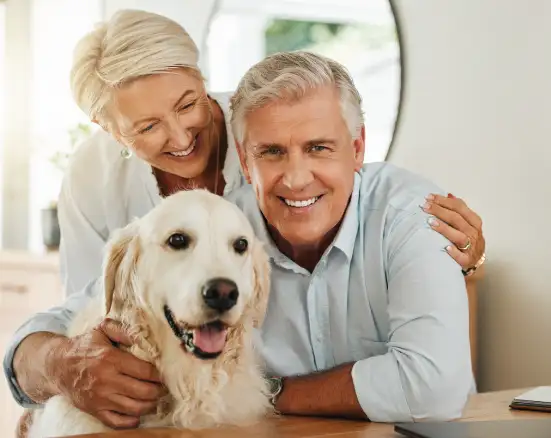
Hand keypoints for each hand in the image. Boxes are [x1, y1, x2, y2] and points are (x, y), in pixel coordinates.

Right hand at [48, 319, 165, 428]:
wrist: (56, 366)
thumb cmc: (84, 346)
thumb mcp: (102, 330)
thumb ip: (124, 330)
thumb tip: (143, 336)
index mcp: (111, 359)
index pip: (145, 371)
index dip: (160, 373)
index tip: (166, 372)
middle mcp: (106, 380)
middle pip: (143, 391)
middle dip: (159, 390)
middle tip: (164, 387)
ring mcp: (100, 398)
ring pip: (134, 408)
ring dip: (150, 405)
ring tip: (156, 398)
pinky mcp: (94, 410)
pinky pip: (117, 422)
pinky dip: (132, 421)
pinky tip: (139, 414)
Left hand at [422, 193, 484, 270]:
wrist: (475, 264)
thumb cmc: (468, 240)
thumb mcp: (467, 223)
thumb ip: (459, 209)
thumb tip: (448, 194)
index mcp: (474, 222)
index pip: (460, 207)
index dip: (444, 201)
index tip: (429, 197)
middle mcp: (474, 233)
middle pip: (457, 219)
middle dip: (440, 211)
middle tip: (425, 206)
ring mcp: (471, 248)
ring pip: (459, 237)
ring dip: (445, 229)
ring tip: (430, 222)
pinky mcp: (467, 261)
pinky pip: (461, 257)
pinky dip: (454, 253)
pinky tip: (445, 248)